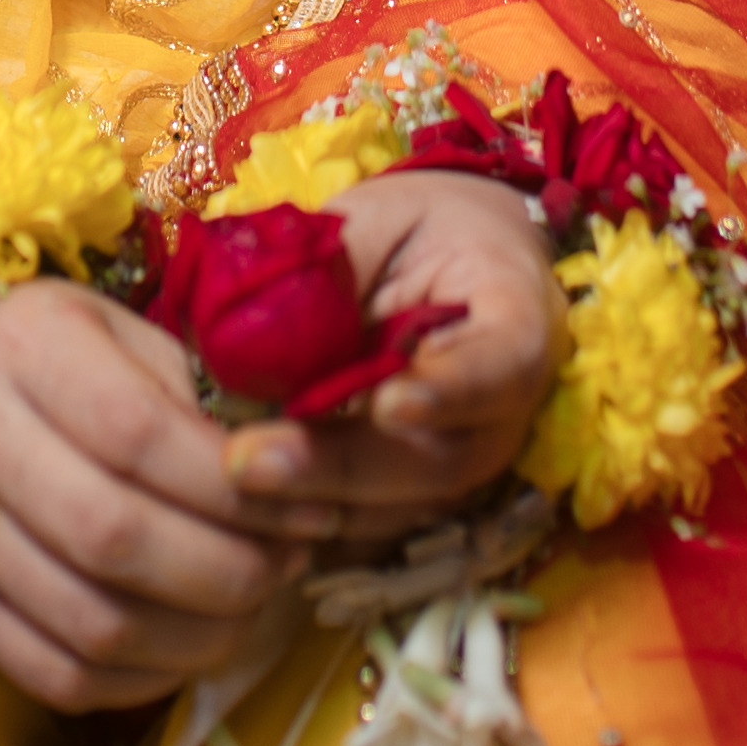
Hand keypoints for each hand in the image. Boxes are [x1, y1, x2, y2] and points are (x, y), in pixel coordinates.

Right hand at [0, 279, 299, 712]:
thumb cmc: (68, 352)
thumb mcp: (132, 331)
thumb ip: (203, 393)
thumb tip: (287, 470)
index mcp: (23, 343)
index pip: (136, 433)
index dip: (233, 486)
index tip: (306, 506)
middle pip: (112, 535)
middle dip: (228, 567)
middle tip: (290, 562)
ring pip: (93, 622)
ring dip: (198, 633)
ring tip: (253, 604)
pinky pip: (60, 675)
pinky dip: (143, 677)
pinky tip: (190, 642)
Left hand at [208, 170, 556, 544]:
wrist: (453, 263)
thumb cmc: (418, 232)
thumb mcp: (382, 220)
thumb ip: (333, 269)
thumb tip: (246, 332)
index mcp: (518, 324)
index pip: (498, 366)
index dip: (448, 391)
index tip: (388, 403)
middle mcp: (502, 416)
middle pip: (437, 461)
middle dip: (338, 466)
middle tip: (249, 462)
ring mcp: (461, 465)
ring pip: (395, 508)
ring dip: (308, 503)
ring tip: (228, 480)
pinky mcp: (415, 498)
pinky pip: (362, 525)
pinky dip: (301, 522)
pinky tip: (238, 506)